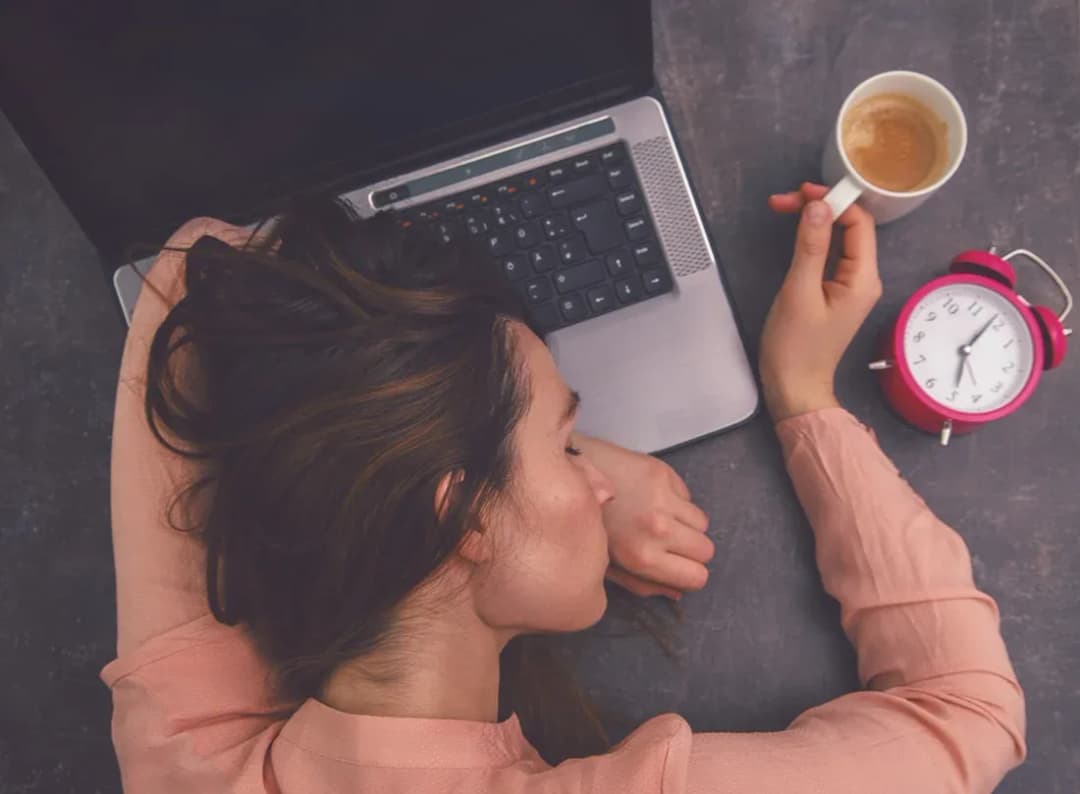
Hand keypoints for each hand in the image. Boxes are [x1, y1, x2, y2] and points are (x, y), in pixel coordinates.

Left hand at [574, 434, 712, 599]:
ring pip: (702, 523)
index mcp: (641, 557)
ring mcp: (662, 499)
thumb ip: (643, 584)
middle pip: (707, 550)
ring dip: (686, 525)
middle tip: (670, 544)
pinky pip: (689, 497)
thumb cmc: (585, 524)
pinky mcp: (663, 474)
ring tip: (660, 519)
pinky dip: (676, 501)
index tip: (678, 566)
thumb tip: (678, 594)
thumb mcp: (606, 566)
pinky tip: (651, 498)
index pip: (697, 577)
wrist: (569, 473)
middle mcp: (657, 528)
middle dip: (692, 551)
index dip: (690, 574)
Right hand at [760, 183, 882, 420]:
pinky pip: (830, 254)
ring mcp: (850, 286)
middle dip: (820, 207)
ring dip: (814, 220)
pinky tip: (795, 231)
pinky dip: (812, 238)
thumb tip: (818, 206)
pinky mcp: (835, 292)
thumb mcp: (799, 292)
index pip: (859, 223)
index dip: (833, 200)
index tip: (801, 192)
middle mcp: (864, 279)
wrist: (793, 388)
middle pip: (850, 227)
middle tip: (784, 201)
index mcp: (863, 279)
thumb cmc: (795, 348)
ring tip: (785, 209)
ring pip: (839, 238)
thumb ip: (810, 247)